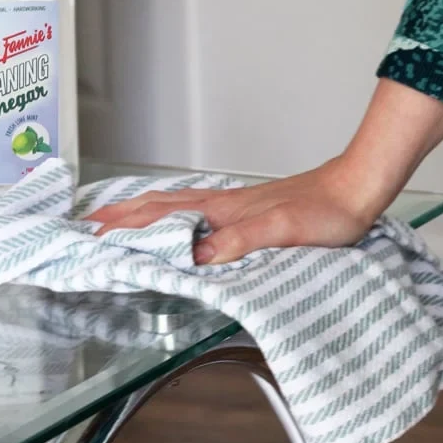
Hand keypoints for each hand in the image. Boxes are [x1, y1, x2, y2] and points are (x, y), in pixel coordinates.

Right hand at [90, 157, 376, 264]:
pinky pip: (193, 208)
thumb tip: (198, 253)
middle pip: (159, 206)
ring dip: (139, 211)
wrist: (353, 189)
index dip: (128, 226)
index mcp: (224, 209)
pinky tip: (172, 218)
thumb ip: (242, 238)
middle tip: (89, 224)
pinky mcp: (244, 210)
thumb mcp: (285, 229)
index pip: (163, 216)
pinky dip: (169, 212)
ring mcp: (231, 204)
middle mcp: (221, 204)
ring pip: (173, 205)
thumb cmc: (326, 211)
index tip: (95, 234)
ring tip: (116, 217)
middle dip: (121, 216)